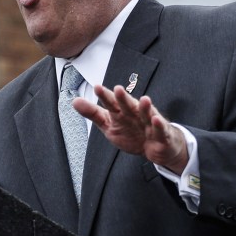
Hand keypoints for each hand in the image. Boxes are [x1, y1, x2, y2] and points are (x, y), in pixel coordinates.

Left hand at [73, 84, 189, 173]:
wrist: (155, 148)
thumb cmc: (131, 131)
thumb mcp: (108, 124)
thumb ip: (93, 113)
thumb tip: (74, 101)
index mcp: (121, 112)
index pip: (111, 103)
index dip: (105, 96)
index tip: (96, 87)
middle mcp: (135, 114)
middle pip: (128, 105)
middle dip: (124, 98)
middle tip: (118, 89)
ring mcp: (149, 123)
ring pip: (147, 114)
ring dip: (146, 107)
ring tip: (144, 99)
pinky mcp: (161, 134)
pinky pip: (160, 129)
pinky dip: (158, 125)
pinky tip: (156, 119)